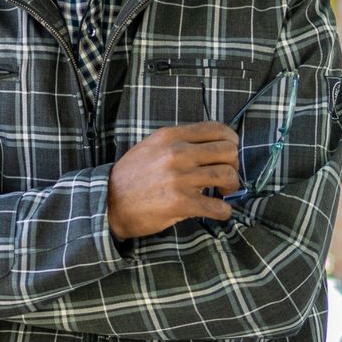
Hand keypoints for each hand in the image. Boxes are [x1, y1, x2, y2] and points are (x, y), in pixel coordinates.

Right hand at [107, 121, 239, 239]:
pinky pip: (218, 207)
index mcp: (171, 137)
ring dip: (231, 187)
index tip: (228, 154)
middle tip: (224, 177)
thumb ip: (179, 142)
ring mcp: (179, 178)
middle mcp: (177, 153)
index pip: (217, 129)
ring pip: (227, 175)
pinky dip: (223, 211)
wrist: (108, 202)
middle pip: (229, 151)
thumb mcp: (152, 147)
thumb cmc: (131, 176)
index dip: (231, 141)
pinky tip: (217, 212)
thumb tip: (210, 147)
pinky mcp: (180, 203)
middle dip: (233, 165)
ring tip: (222, 193)